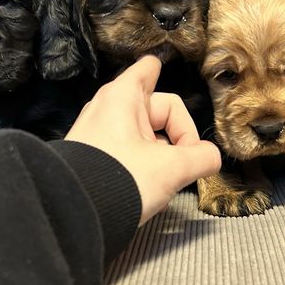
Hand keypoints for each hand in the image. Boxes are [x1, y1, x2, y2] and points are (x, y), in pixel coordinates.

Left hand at [65, 55, 220, 223]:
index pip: (149, 68)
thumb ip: (202, 158)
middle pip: (159, 109)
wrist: (73, 215)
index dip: (166, 72)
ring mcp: (100, 134)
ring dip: (162, 155)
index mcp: (123, 97)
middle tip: (183, 164)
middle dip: (177, 136)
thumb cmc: (118, 180)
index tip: (175, 79)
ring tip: (162, 181)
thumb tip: (211, 157)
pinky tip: (145, 189)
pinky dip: (144, 166)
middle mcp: (108, 109)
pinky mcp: (94, 158)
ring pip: (146, 135)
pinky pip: (129, 153)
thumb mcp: (171, 169)